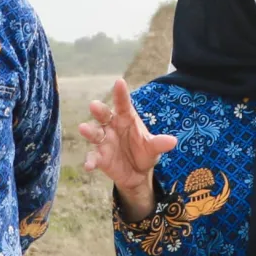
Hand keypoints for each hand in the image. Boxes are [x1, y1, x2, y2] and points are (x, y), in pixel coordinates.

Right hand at [76, 78, 177, 220]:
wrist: (137, 173)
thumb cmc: (144, 152)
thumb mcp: (153, 148)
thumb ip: (159, 143)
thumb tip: (173, 141)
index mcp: (126, 118)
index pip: (123, 103)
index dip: (121, 93)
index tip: (120, 82)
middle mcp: (112, 126)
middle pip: (103, 115)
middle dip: (99, 110)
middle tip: (94, 105)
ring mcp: (103, 141)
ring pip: (94, 132)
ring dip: (88, 131)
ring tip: (83, 128)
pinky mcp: (99, 157)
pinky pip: (92, 157)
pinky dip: (90, 160)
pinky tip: (88, 166)